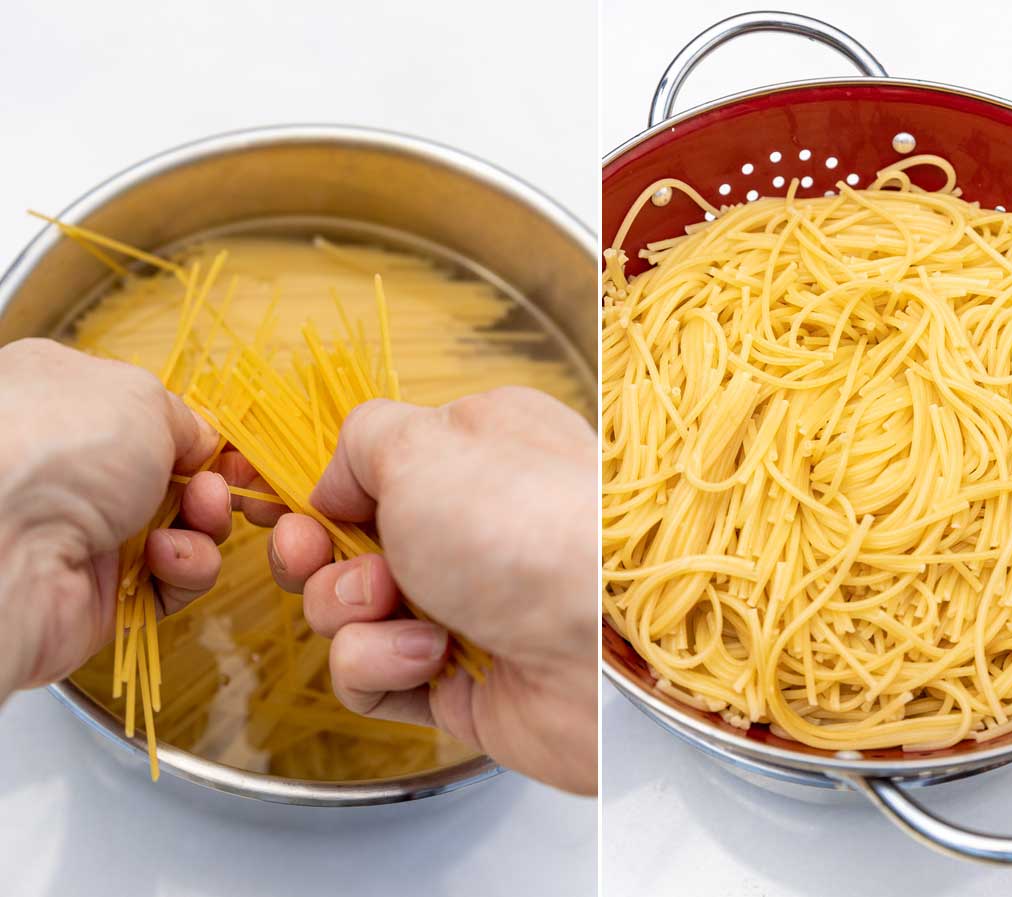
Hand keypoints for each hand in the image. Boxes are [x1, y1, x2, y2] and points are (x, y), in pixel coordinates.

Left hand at [0, 339, 231, 698]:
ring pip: (181, 532)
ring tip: (193, 521)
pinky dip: (185, 570)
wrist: (2, 546)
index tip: (232, 452)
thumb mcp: (141, 397)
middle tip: (208, 490)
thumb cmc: (64, 446)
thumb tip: (199, 445)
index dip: (197, 438)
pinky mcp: (101, 594)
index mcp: (66, 402)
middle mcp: (72, 469)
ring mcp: (84, 533)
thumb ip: (183, 418)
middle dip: (208, 485)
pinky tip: (164, 558)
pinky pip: (171, 583)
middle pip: (173, 480)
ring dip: (204, 526)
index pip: (147, 421)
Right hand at [269, 387, 596, 794]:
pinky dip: (382, 665)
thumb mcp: (425, 442)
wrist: (603, 643)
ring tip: (397, 603)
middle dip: (315, 553)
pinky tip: (429, 656)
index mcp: (472, 454)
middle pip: (345, 543)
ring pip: (347, 612)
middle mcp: (468, 530)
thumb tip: (335, 483)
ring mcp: (460, 609)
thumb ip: (362, 439)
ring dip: (351, 608)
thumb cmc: (520, 522)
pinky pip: (370, 677)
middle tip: (318, 554)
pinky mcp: (454, 685)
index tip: (283, 505)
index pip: (372, 470)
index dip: (319, 491)